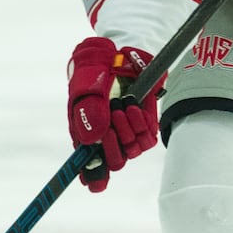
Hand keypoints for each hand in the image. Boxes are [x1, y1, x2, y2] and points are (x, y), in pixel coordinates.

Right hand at [66, 37, 159, 191]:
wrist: (120, 51)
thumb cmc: (96, 68)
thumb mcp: (87, 84)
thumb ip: (89, 111)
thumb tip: (92, 140)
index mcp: (85, 134)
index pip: (88, 167)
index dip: (93, 177)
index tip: (94, 181)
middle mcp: (105, 137)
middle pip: (113, 163)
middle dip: (113, 145)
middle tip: (111, 120)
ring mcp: (126, 132)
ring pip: (131, 151)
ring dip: (127, 130)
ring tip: (121, 106)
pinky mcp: (143, 125)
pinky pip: (147, 139)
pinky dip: (140, 124)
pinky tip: (132, 106)